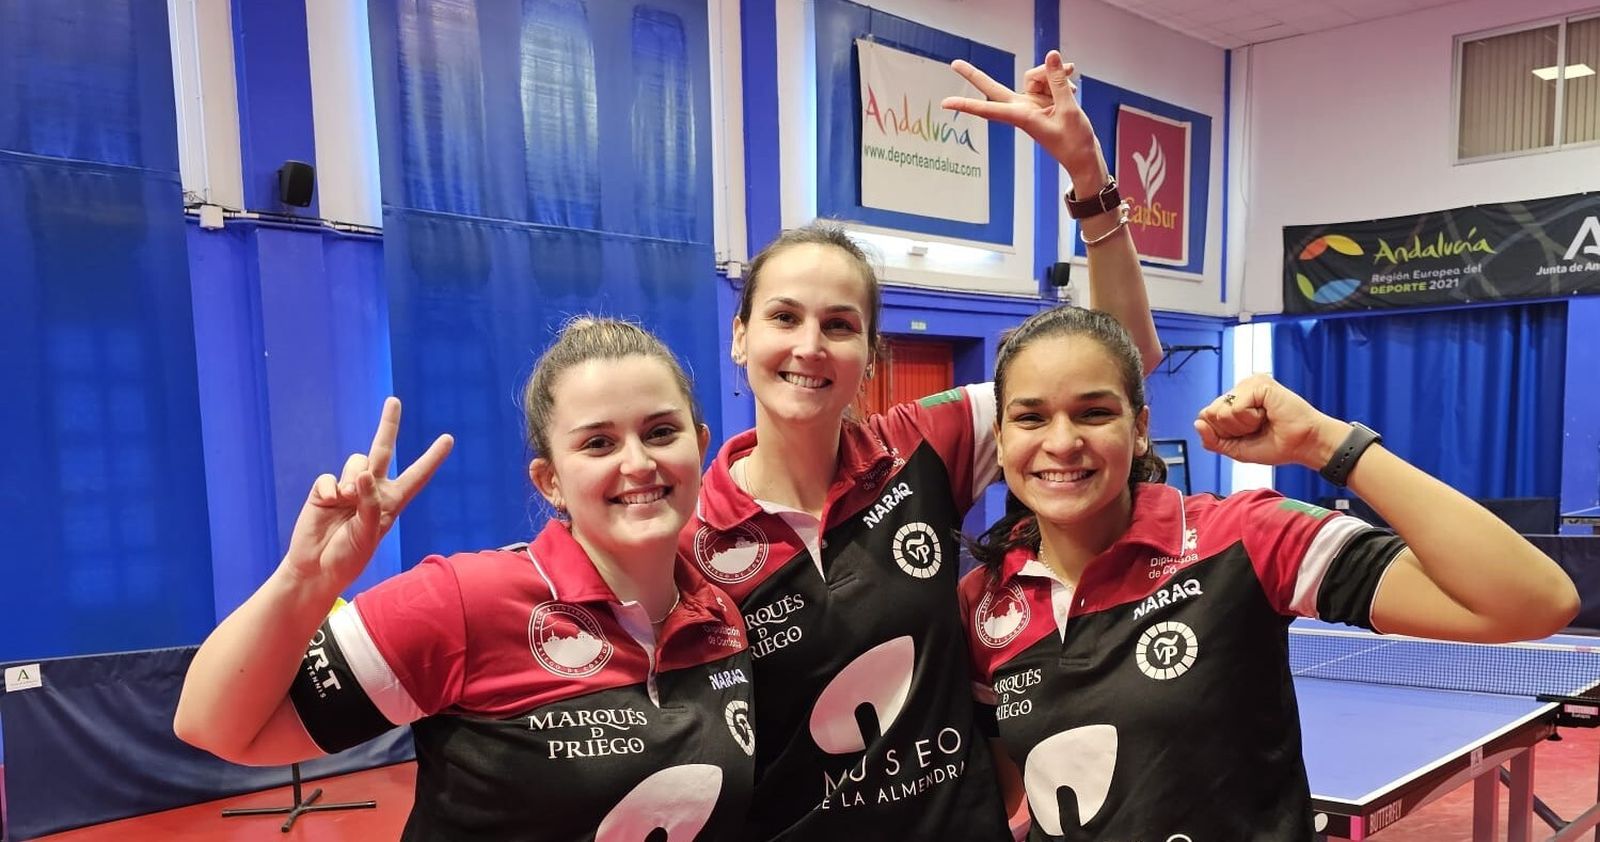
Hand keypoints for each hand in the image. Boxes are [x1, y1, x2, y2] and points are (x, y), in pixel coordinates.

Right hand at [282, 398, 453, 589]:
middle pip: (383, 450)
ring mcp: (348, 488)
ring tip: (346, 503)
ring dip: (353, 481)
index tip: (448, 438)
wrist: (317, 568)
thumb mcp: (368, 534)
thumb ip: (369, 503)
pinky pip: (330, 478)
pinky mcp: (325, 490)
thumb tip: (364, 473)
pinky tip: (329, 504)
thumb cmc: (349, 556)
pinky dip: (330, 490)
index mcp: (392, 502)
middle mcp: (372, 490)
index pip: (417, 476)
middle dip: (388, 424)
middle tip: (394, 401)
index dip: (432, 458)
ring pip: (356, 463)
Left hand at [941, 50, 1102, 176]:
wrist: (1084, 157)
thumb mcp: (1068, 109)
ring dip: (1053, 75)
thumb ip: (1057, 82)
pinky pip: (1047, 80)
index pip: (988, 108)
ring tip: (1071, 85)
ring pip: (1033, 77)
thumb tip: (1050, 56)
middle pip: (994, 88)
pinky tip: (1072, 87)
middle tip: (954, 64)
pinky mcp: (1042, 101)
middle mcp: (1022, 109)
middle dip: (975, 76)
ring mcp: (1031, 104)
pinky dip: (1060, 80)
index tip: (945, 103)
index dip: (967, 104)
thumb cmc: (1074, 141)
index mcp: (1021, 117)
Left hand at [1193, 375, 1347, 467]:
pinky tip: (1267, 414)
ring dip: (1242, 425)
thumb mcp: (1236, 449)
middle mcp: (1239, 389)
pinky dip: (1250, 418)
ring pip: (1221, 411)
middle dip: (1231, 430)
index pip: (1206, 417)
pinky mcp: (1258, 383)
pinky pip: (1236, 408)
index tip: (1247, 435)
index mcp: (1234, 402)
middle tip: (1257, 428)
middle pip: (1210, 414)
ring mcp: (1248, 384)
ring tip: (1263, 421)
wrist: (1304, 445)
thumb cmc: (1276, 445)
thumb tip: (1197, 423)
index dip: (1223, 434)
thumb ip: (1213, 440)